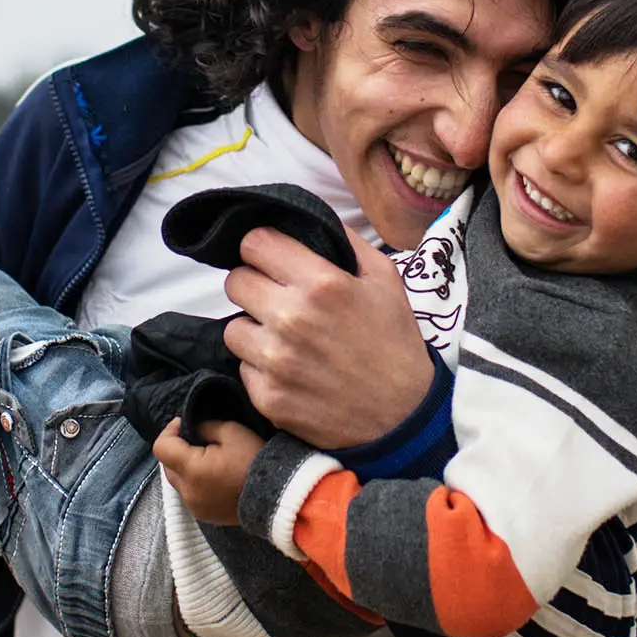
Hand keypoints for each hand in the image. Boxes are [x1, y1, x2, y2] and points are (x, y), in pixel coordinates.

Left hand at [154, 418, 264, 525]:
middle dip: (177, 450)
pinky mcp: (204, 516)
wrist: (277, 496)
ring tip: (206, 459)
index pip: (161, 447)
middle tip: (197, 440)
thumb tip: (192, 429)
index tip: (185, 424)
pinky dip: (194, 484)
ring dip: (185, 468)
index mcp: (192, 469)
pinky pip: (189, 495)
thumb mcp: (232, 432)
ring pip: (177, 482)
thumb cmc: (255, 460)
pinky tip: (213, 477)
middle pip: (167, 466)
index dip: (169, 431)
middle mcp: (188, 492)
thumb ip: (205, 426)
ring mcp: (194, 507)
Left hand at [221, 225, 432, 449]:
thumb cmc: (395, 343)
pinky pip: (243, 367)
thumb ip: (346, 242)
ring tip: (283, 338)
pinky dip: (261, 367)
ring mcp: (275, 361)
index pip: (254, 244)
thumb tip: (310, 219)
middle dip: (254, 285)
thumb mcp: (385, 280)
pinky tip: (290, 370)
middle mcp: (292, 319)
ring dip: (254, 329)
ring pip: (233, 327)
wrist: (403, 416)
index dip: (262, 249)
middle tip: (276, 299)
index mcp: (321, 285)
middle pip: (235, 281)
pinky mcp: (267, 396)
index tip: (272, 260)